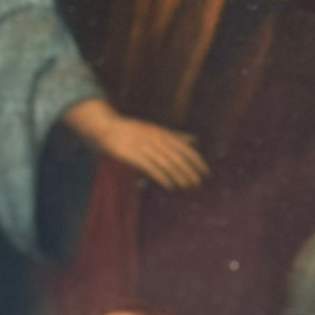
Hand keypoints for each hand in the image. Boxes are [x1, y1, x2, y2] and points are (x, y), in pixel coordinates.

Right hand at [63, 99, 207, 190]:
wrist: (107, 127)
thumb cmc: (134, 130)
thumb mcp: (156, 130)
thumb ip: (176, 136)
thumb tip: (195, 139)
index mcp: (162, 133)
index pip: (185, 148)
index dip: (197, 160)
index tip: (207, 172)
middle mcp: (155, 139)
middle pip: (177, 157)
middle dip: (189, 170)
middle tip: (198, 184)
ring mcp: (144, 146)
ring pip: (166, 163)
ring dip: (179, 175)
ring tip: (188, 186)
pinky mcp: (133, 155)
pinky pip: (151, 167)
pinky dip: (162, 177)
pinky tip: (170, 186)